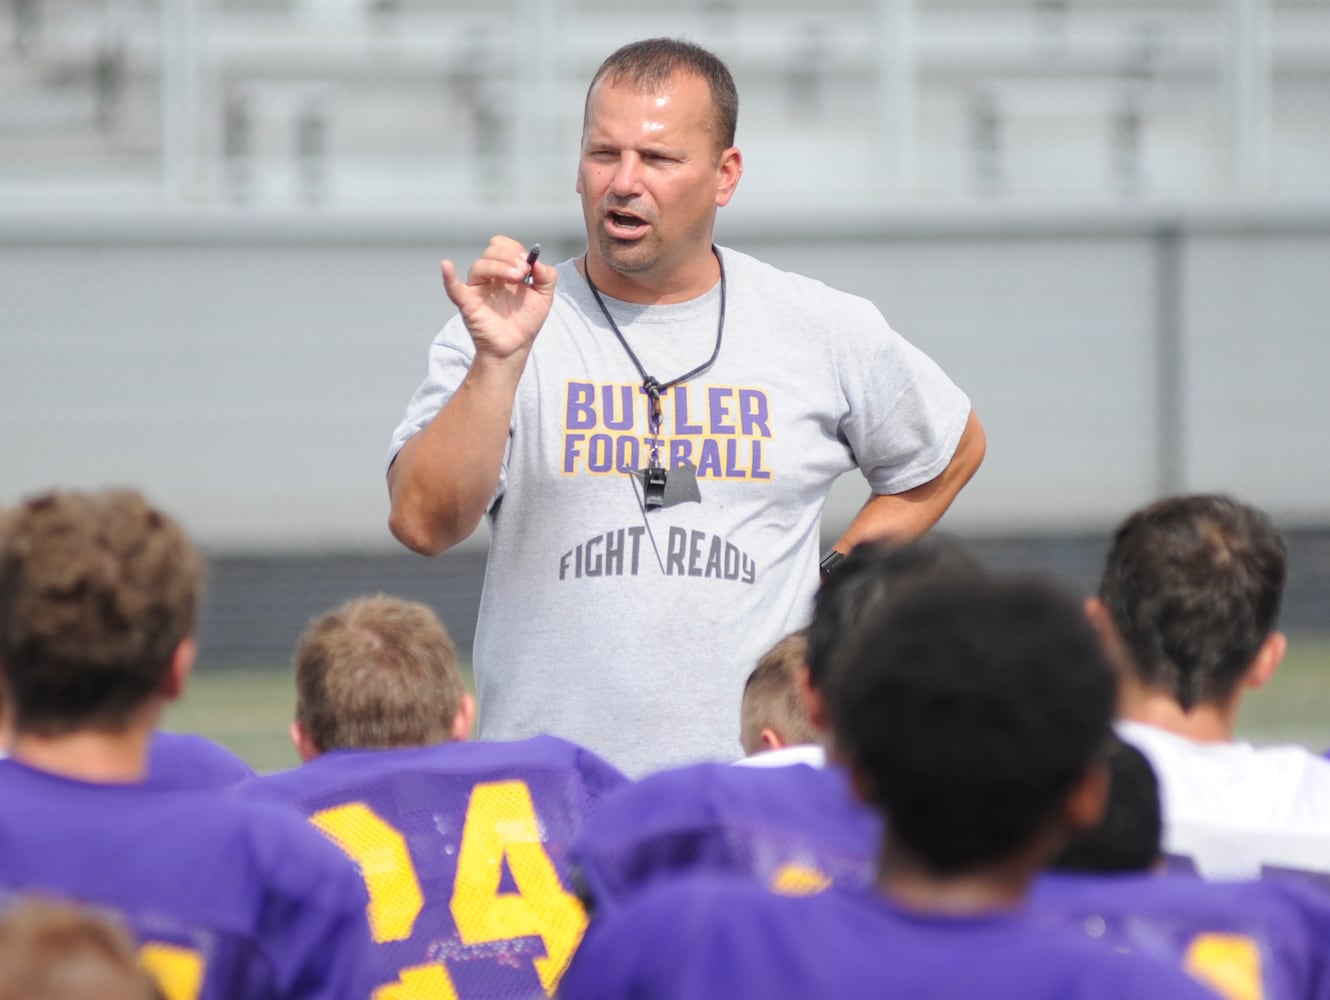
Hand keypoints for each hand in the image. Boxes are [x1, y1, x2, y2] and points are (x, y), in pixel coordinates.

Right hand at [441, 236, 556, 361]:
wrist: (516, 346)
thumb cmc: (526, 322)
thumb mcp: (545, 297)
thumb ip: (547, 277)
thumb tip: (537, 261)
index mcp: (504, 270)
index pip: (502, 246)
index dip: (515, 249)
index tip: (528, 263)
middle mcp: (489, 277)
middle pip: (490, 251)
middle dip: (509, 257)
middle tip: (523, 272)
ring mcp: (477, 289)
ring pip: (479, 266)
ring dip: (499, 266)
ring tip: (516, 277)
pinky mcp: (468, 304)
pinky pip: (454, 289)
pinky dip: (449, 277)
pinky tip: (446, 266)